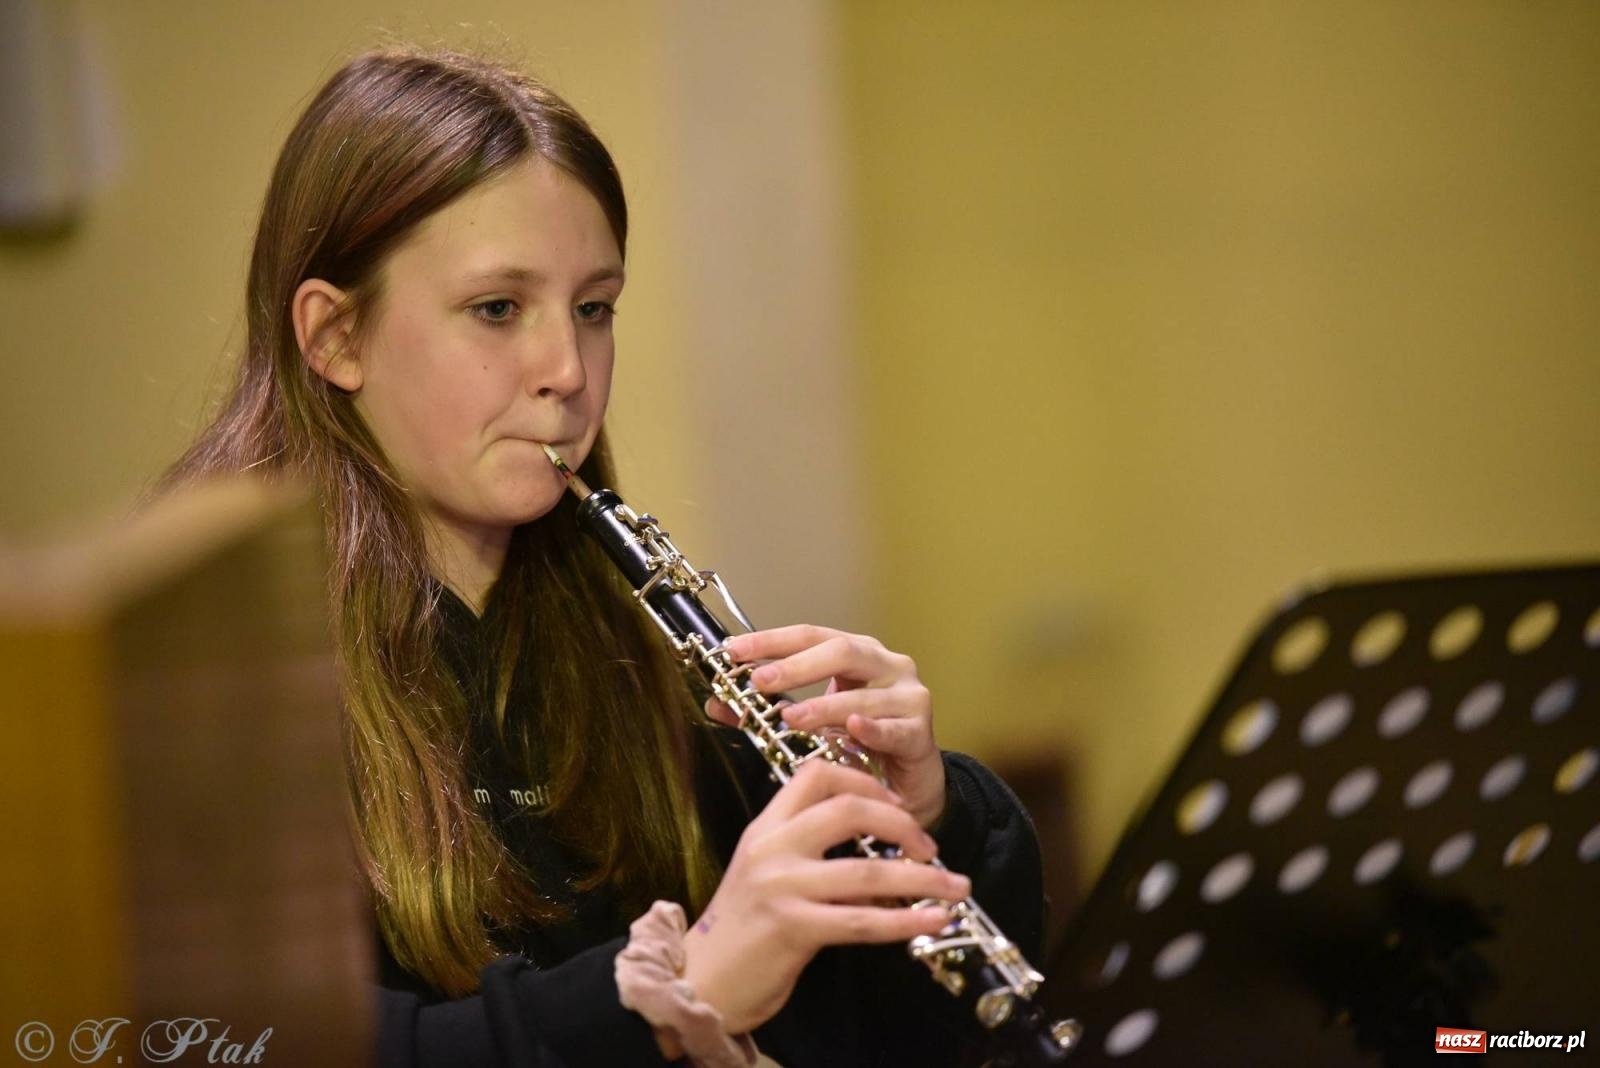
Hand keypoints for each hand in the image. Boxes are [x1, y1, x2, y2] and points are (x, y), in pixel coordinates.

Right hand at [681, 761, 970, 1032]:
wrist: (702, 981)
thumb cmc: (741, 929)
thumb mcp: (766, 874)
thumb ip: (808, 853)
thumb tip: (879, 854)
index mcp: (766, 828)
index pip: (816, 775)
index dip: (864, 780)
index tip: (896, 803)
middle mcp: (772, 849)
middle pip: (848, 809)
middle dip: (901, 823)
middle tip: (930, 847)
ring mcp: (782, 887)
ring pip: (866, 870)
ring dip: (922, 878)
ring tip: (957, 887)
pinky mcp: (793, 927)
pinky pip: (862, 920)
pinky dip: (905, 919)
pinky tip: (933, 920)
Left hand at [709, 625, 946, 827]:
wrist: (907, 787)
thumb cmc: (862, 746)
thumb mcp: (812, 724)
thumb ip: (768, 711)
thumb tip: (718, 703)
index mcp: (857, 655)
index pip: (811, 635)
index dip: (772, 640)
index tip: (735, 650)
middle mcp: (886, 666)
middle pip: (842, 651)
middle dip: (797, 666)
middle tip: (761, 682)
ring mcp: (908, 696)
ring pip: (865, 694)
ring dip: (825, 706)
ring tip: (793, 718)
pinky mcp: (920, 732)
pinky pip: (894, 729)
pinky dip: (871, 728)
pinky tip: (853, 729)